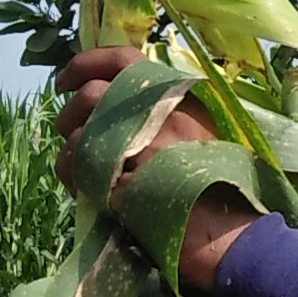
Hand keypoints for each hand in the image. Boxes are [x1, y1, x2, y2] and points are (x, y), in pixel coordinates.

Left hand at [52, 48, 260, 292]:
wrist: (232, 237)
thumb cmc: (219, 189)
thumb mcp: (197, 136)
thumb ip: (160, 117)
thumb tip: (109, 110)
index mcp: (179, 97)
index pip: (124, 59)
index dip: (86, 63)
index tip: (65, 80)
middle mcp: (160, 112)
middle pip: (91, 94)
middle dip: (70, 114)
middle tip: (71, 134)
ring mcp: (142, 143)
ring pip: (78, 133)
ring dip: (72, 152)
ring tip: (83, 173)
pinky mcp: (124, 176)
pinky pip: (77, 168)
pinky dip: (73, 178)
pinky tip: (86, 192)